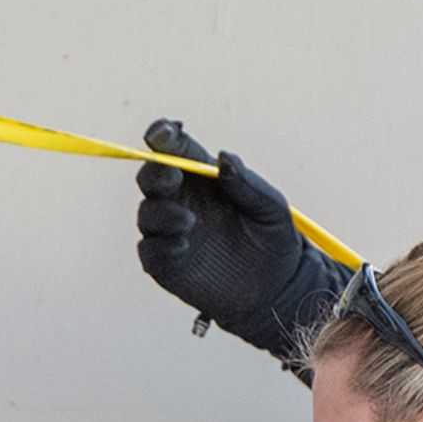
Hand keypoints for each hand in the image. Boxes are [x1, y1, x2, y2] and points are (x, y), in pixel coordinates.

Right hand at [136, 120, 342, 366]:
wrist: (274, 289)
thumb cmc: (273, 239)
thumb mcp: (270, 207)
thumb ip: (247, 183)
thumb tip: (223, 158)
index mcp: (202, 177)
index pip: (174, 148)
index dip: (163, 136)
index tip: (163, 132)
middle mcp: (181, 200)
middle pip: (151, 177)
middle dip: (155, 173)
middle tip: (173, 177)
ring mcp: (170, 232)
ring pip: (147, 214)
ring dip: (161, 213)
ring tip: (189, 223)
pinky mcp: (166, 264)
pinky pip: (150, 251)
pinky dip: (160, 246)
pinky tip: (182, 247)